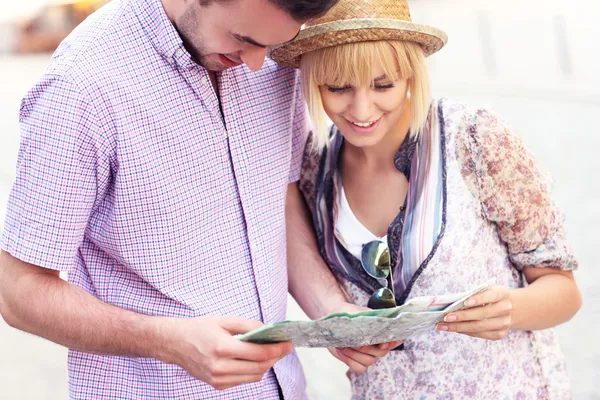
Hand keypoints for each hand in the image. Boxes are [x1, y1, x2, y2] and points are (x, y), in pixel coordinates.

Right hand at [160, 316, 292, 389]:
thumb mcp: (224, 320)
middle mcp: (220, 367)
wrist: (175, 343)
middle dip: (276, 358)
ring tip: (272, 353)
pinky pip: (242, 380)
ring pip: (253, 377)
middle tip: (284, 347)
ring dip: (266, 366)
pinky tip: (255, 360)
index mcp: (222, 348)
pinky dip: (253, 371)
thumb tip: (268, 330)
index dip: (277, 349)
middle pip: (259, 368)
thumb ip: (248, 325)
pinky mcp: (217, 385)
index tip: (288, 343)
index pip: (259, 353)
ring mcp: (217, 379)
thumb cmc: (199, 328)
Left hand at [326, 303, 402, 373]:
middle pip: (381, 353)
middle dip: (367, 348)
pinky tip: (343, 351)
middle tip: (355, 342)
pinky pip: (360, 368)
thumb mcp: (359, 314)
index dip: (392, 343)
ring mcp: (367, 354)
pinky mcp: (357, 361)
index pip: (395, 340)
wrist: (332, 320)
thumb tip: (379, 327)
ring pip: (370, 361)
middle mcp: (377, 344)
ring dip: (355, 354)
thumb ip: (370, 320)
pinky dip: (350, 360)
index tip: (382, 343)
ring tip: (344, 344)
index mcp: (381, 331)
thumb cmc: (348, 315)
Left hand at [436, 285, 512, 339]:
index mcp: (502, 294)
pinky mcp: (500, 334)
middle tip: (446, 317)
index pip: (491, 296)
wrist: (511, 309)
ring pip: (479, 327)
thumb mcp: (486, 291)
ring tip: (443, 326)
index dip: (478, 299)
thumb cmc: (490, 297)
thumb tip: (452, 304)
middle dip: (462, 316)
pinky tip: (453, 329)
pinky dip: (465, 331)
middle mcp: (506, 309)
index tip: (464, 302)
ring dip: (459, 327)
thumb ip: (473, 295)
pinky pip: (480, 334)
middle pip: (482, 314)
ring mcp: (504, 323)